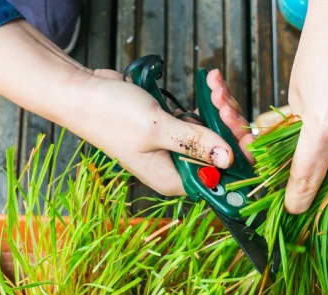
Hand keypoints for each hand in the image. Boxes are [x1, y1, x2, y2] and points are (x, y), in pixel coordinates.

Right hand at [0, 20, 253, 195]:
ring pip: (216, 134)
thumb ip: (195, 143)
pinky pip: (202, 120)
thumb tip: (229, 159)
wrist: (82, 93)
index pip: (221, 179)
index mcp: (175, 180)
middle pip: (223, 156)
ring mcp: (176, 149)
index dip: (239, 157)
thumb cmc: (111, 115)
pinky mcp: (174, 130)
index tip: (245, 130)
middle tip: (223, 99)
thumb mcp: (157, 129)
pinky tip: (210, 82)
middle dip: (230, 125)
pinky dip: (210, 102)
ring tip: (214, 85)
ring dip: (221, 108)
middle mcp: (178, 169)